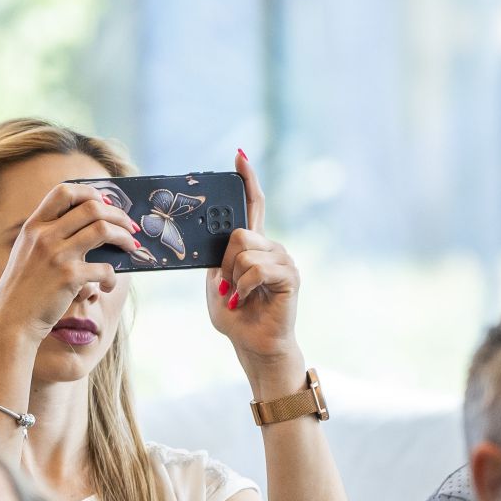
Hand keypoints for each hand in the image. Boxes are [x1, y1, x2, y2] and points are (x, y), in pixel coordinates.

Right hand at [0, 183, 142, 339]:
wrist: (11, 321)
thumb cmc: (24, 289)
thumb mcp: (28, 253)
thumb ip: (49, 236)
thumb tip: (93, 227)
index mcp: (34, 226)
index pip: (64, 191)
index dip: (90, 192)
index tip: (105, 202)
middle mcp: (45, 236)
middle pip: (92, 207)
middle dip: (118, 214)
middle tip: (130, 226)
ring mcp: (57, 255)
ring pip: (103, 230)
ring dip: (124, 237)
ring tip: (131, 246)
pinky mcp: (70, 277)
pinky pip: (104, 268)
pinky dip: (113, 277)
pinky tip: (109, 285)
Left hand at [208, 149, 300, 369]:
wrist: (253, 344)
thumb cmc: (235, 316)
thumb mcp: (215, 282)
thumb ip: (215, 259)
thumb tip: (211, 239)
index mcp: (253, 245)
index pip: (252, 204)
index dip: (246, 180)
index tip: (239, 156)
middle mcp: (271, 247)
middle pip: (239, 232)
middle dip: (224, 263)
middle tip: (226, 286)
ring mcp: (283, 259)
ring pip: (245, 251)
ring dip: (233, 278)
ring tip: (238, 296)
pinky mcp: (289, 275)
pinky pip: (256, 268)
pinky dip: (243, 286)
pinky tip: (244, 300)